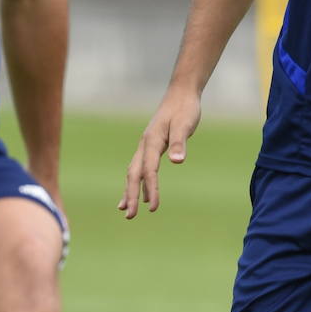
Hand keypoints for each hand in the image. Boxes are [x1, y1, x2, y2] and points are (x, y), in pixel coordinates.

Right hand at [121, 87, 200, 219]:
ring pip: (133, 172)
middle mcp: (144, 146)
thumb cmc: (185, 110)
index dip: (150, 189)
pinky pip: (141, 169)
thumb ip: (179, 143)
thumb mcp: (185, 125)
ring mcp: (146, 146)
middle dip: (130, 195)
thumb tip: (177, 161)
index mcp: (151, 142)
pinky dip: (139, 183)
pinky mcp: (151, 146)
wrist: (181, 95)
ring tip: (125, 209)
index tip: (153, 208)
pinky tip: (144, 195)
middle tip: (129, 216)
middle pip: (133, 174)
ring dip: (130, 191)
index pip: (148, 170)